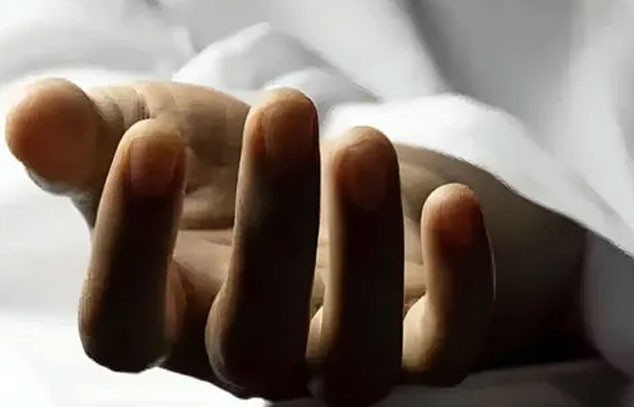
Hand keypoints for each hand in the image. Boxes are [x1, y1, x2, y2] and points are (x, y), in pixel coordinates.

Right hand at [5, 80, 500, 405]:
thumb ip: (90, 136)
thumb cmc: (233, 163)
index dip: (126, 248)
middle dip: (267, 225)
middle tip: (282, 112)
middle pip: (253, 339)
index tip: (145, 142)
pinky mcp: (426, 338)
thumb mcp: (158, 133)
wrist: (337, 172)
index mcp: (179, 314)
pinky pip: (447, 342)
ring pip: (355, 362)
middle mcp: (261, 355)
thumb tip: (29, 119)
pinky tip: (450, 201)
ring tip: (358, 145)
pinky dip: (460, 282)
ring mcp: (346, 356)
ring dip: (361, 257)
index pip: (125, 329)